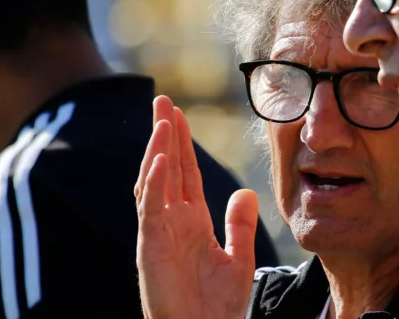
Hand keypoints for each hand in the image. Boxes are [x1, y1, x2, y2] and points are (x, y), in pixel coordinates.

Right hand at [135, 95, 257, 318]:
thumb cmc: (218, 307)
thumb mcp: (238, 259)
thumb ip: (240, 225)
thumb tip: (247, 192)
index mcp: (191, 222)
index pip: (185, 173)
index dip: (181, 143)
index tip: (178, 114)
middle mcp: (171, 222)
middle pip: (166, 168)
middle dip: (164, 134)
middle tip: (162, 101)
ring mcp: (159, 233)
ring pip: (154, 181)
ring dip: (158, 149)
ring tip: (163, 119)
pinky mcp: (152, 248)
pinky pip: (150, 209)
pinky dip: (155, 182)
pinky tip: (161, 157)